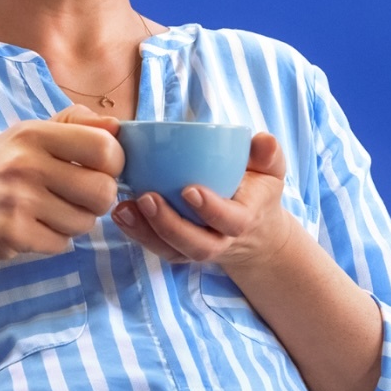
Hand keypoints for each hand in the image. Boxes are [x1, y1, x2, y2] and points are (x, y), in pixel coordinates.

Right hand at [0, 106, 123, 262]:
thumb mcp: (25, 136)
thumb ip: (73, 125)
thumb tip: (117, 126)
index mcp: (34, 134)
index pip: (105, 147)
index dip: (113, 164)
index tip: (98, 171)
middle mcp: (26, 163)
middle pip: (103, 191)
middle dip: (96, 201)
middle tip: (76, 199)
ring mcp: (18, 200)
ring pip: (84, 222)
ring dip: (72, 223)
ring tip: (45, 213)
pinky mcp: (12, 233)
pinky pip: (61, 244)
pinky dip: (52, 242)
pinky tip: (30, 230)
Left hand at [112, 132, 302, 270]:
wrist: (253, 232)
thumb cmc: (257, 192)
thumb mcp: (270, 172)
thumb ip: (268, 155)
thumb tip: (264, 140)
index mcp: (245, 220)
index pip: (231, 221)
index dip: (211, 210)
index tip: (189, 190)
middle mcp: (220, 241)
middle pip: (197, 245)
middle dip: (170, 225)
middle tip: (147, 198)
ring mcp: (196, 249)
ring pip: (172, 250)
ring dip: (146, 231)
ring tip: (124, 208)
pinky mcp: (177, 250)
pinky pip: (157, 248)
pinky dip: (136, 233)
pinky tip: (121, 213)